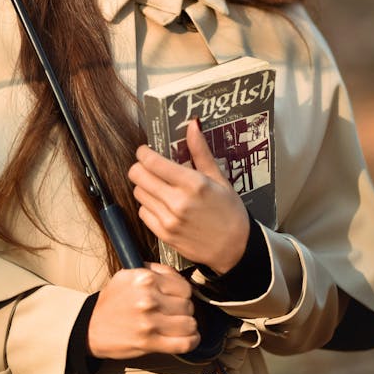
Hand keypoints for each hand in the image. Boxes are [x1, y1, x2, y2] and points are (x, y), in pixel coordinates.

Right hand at [87, 263, 199, 359]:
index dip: (184, 293)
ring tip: (180, 326)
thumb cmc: (113, 301)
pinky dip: (191, 342)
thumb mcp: (128, 275)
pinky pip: (184, 343)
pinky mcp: (150, 342)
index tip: (178, 298)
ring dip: (187, 326)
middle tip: (175, 313)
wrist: (91, 326)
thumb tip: (179, 278)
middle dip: (185, 310)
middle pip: (188, 305)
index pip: (184, 286)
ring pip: (190, 324)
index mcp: (144, 278)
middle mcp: (148, 298)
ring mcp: (149, 321)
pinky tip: (187, 338)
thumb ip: (155, 272)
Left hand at [128, 119, 249, 274]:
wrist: (236, 249)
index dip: (144, 153)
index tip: (146, 151)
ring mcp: (168, 220)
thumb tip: (192, 124)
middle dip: (140, 167)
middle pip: (137, 175)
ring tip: (159, 187)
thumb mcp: (218, 178)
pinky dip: (148, 206)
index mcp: (192, 183)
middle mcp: (177, 201)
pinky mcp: (164, 235)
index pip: (152, 161)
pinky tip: (162, 205)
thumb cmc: (229, 211)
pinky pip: (142, 212)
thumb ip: (200, 151)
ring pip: (138, 193)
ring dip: (145, 186)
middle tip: (150, 168)